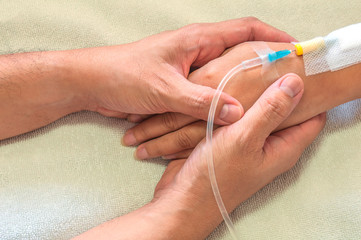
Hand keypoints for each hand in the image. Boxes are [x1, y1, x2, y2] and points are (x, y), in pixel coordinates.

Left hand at [123, 41, 345, 159]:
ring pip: (226, 74)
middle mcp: (198, 51)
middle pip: (240, 52)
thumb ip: (201, 102)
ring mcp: (191, 68)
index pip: (245, 29)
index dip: (273, 36)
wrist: (93, 83)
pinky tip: (230, 114)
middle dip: (264, 64)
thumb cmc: (123, 76)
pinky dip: (223, 99)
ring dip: (243, 84)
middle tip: (286, 82)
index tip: (296, 50)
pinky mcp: (182, 84)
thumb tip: (238, 113)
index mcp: (198, 40)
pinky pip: (211, 90)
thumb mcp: (165, 89)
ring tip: (265, 100)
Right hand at [150, 74, 325, 238]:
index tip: (303, 69)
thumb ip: (270, 111)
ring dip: (258, 93)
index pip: (312, 116)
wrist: (184, 197)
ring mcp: (250, 142)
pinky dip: (240, 102)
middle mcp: (270, 144)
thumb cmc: (215, 175)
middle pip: (287, 111)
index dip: (311, 93)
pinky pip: (241, 117)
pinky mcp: (231, 140)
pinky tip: (232, 87)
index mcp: (284, 147)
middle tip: (275, 61)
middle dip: (283, 88)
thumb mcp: (245, 139)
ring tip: (253, 68)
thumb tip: (296, 82)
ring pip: (261, 111)